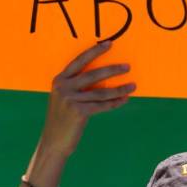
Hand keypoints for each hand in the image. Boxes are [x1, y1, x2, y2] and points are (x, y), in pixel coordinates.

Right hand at [18, 41, 134, 186]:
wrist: (53, 142)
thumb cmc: (63, 119)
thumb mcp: (64, 98)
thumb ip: (77, 86)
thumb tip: (104, 75)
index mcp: (59, 80)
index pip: (79, 61)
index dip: (95, 51)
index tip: (109, 44)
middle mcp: (63, 87)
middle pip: (93, 74)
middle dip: (112, 69)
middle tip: (127, 67)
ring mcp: (70, 100)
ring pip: (101, 92)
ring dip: (119, 89)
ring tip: (133, 86)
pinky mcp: (78, 112)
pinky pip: (102, 105)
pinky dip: (115, 103)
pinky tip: (124, 99)